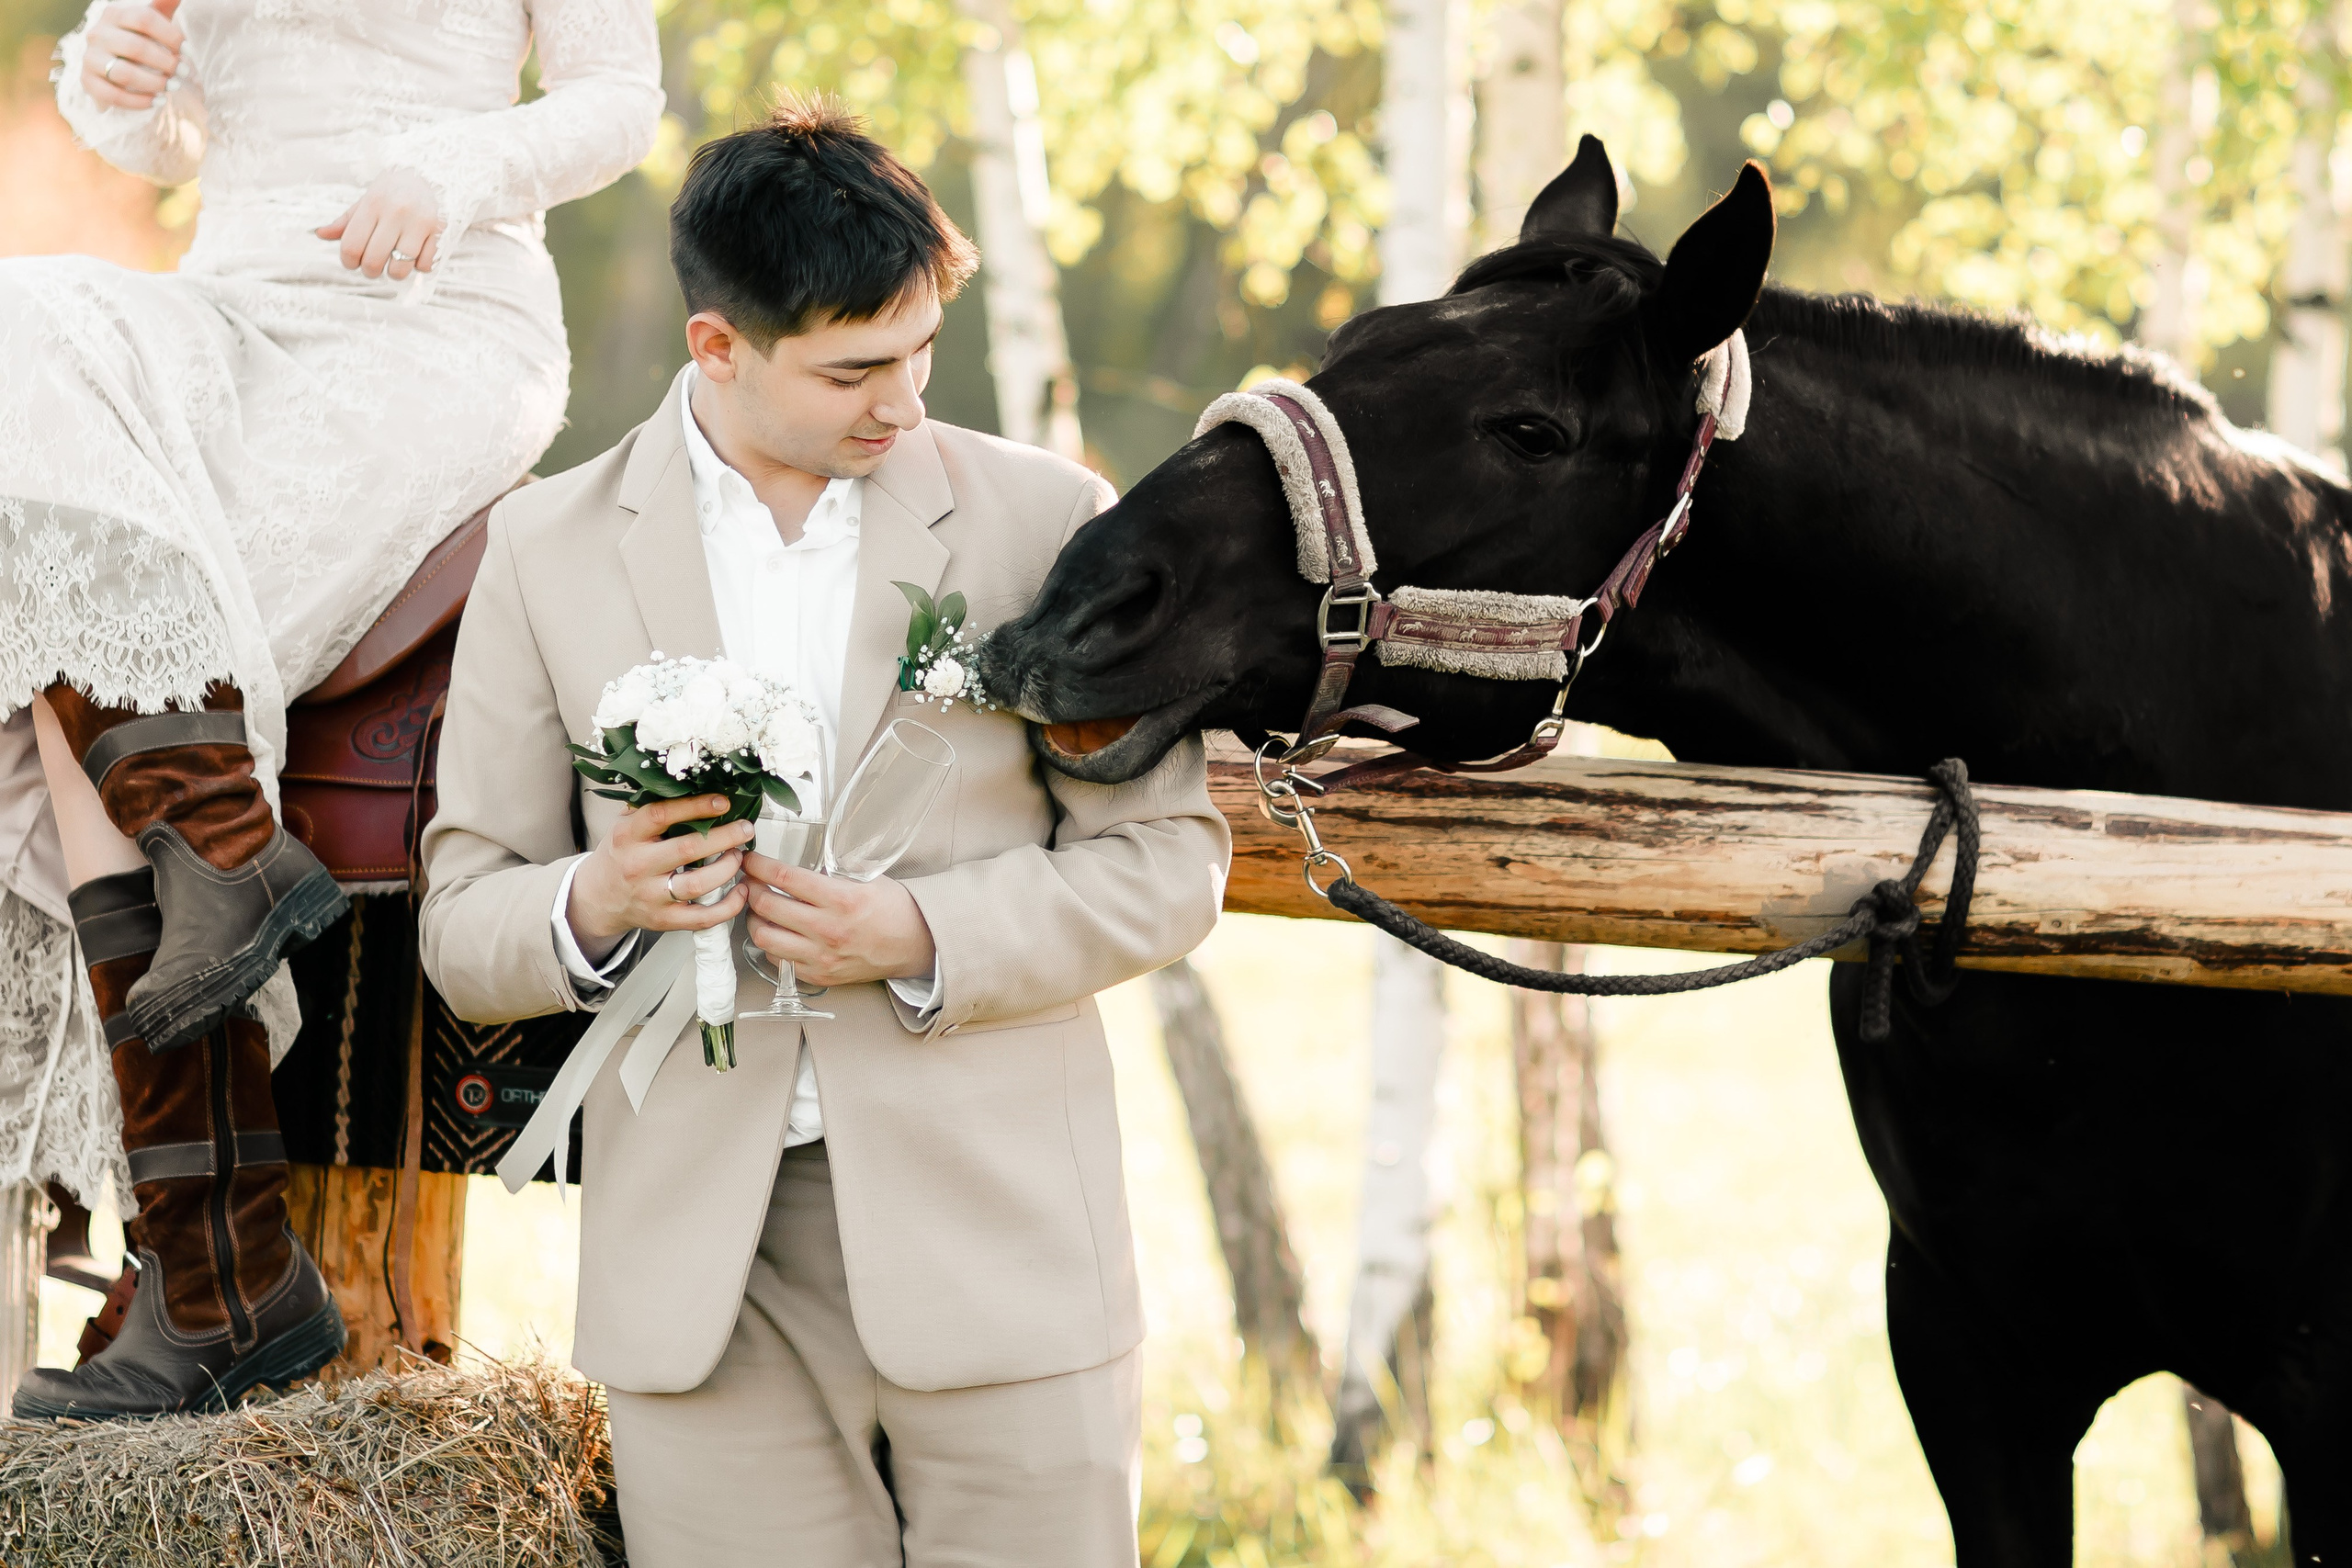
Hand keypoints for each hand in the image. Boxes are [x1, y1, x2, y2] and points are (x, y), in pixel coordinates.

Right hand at [81, 0, 181, 110]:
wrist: (111, 61)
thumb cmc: (139, 38)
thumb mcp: (152, 19)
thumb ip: (162, 5)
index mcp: (114, 14)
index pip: (144, 18)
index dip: (170, 36)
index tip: (188, 51)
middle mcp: (98, 33)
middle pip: (136, 48)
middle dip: (166, 63)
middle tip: (183, 72)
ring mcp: (90, 58)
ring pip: (124, 73)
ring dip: (154, 83)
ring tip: (173, 86)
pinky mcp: (87, 81)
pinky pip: (112, 95)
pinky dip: (139, 102)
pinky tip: (157, 101)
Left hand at [317, 167, 443, 280]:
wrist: (426, 174)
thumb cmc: (389, 193)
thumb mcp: (365, 202)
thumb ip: (345, 222)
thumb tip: (320, 234)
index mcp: (372, 204)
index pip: (351, 246)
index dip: (348, 261)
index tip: (353, 262)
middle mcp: (395, 212)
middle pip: (373, 260)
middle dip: (369, 271)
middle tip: (371, 268)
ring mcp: (417, 222)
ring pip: (400, 267)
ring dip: (393, 274)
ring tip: (393, 267)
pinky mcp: (437, 231)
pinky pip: (424, 265)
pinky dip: (418, 267)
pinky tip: (414, 257)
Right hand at [566, 796, 751, 964]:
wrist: (597, 898)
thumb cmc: (620, 856)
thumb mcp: (624, 826)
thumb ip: (650, 808)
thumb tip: (692, 786)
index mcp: (627, 836)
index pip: (661, 815)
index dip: (696, 807)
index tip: (723, 802)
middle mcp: (638, 866)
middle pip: (687, 849)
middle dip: (725, 837)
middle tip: (745, 829)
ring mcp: (651, 895)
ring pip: (698, 883)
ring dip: (728, 868)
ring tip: (739, 856)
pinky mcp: (664, 920)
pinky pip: (703, 917)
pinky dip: (729, 906)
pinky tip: (740, 891)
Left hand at [743, 854, 937, 989]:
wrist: (916, 945)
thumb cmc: (894, 909)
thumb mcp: (867, 879)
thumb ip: (831, 874)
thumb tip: (795, 865)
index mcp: (841, 899)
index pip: (786, 878)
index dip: (759, 866)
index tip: (749, 859)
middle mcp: (828, 930)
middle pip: (767, 906)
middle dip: (750, 888)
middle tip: (749, 881)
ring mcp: (822, 956)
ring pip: (765, 937)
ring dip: (755, 919)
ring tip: (759, 909)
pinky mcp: (820, 975)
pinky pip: (779, 961)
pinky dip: (772, 945)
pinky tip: (778, 933)